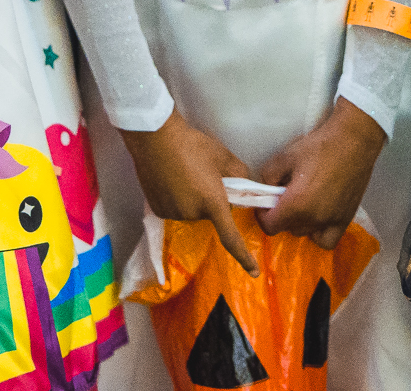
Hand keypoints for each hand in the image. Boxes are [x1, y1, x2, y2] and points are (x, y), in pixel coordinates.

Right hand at [120, 109, 260, 275]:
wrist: (155, 138)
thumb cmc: (193, 145)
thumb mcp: (223, 156)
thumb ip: (239, 174)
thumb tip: (243, 185)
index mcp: (212, 203)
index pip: (231, 237)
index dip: (244, 257)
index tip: (254, 272)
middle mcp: (192, 214)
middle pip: (210, 213)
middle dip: (212, 199)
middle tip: (205, 175)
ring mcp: (172, 213)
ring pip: (192, 211)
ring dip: (193, 199)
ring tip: (185, 173)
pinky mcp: (157, 210)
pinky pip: (175, 209)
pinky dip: (177, 199)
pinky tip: (171, 179)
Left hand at [254, 97, 386, 249]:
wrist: (353, 141)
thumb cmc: (319, 146)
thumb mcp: (285, 156)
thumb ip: (268, 176)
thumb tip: (267, 190)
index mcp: (296, 204)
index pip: (270, 226)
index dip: (263, 215)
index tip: (265, 203)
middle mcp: (314, 219)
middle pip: (287, 228)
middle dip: (281, 215)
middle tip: (285, 195)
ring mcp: (331, 222)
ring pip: (305, 233)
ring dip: (298, 222)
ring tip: (302, 202)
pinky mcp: (346, 219)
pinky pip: (327, 240)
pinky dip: (318, 234)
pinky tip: (317, 218)